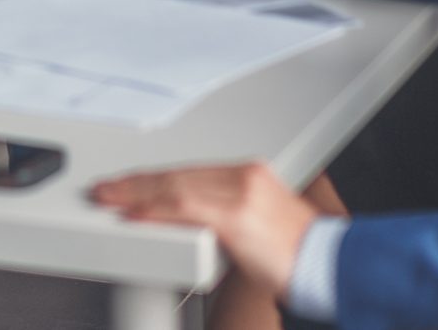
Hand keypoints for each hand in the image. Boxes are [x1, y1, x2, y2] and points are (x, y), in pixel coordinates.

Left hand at [90, 163, 316, 297]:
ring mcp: (240, 194)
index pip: (188, 171)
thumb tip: (188, 223)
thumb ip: (225, 215)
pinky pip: (183, 210)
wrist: (332, 266)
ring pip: (174, 188)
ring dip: (135, 195)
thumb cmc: (299, 255)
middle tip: (105, 189)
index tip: (129, 184)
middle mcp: (244, 177)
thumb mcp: (258, 224)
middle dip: (136, 183)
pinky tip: (133, 216)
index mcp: (249, 173)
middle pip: (176, 175)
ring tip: (108, 199)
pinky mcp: (236, 216)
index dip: (153, 178)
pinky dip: (153, 213)